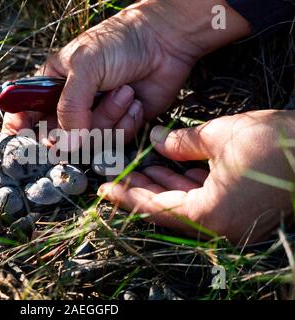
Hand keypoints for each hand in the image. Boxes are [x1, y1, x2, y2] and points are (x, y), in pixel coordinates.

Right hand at [2, 0, 250, 141]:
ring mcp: (93, 118)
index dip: (21, 134)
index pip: (22, 115)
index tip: (28, 142)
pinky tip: (134, 100)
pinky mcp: (117, 126)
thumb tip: (66, 143)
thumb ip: (70, 106)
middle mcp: (68, 106)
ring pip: (89, 141)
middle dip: (76, 129)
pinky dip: (127, 122)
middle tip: (89, 114)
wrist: (164, 43)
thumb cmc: (119, 44)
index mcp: (50, 86)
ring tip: (123, 91)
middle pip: (56, 139)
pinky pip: (114, 141)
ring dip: (109, 117)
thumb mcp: (85, 66)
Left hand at [98, 110, 294, 243]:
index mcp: (210, 215)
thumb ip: (181, 142)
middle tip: (117, 173)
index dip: (127, 196)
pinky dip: (184, 183)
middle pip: (167, 208)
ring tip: (137, 166)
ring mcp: (231, 220)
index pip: (155, 208)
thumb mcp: (220, 136)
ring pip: (184, 203)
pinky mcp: (240, 209)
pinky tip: (167, 166)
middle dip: (141, 188)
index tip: (104, 189)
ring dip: (161, 184)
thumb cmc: (278, 144)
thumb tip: (156, 139)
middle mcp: (219, 226)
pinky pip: (202, 199)